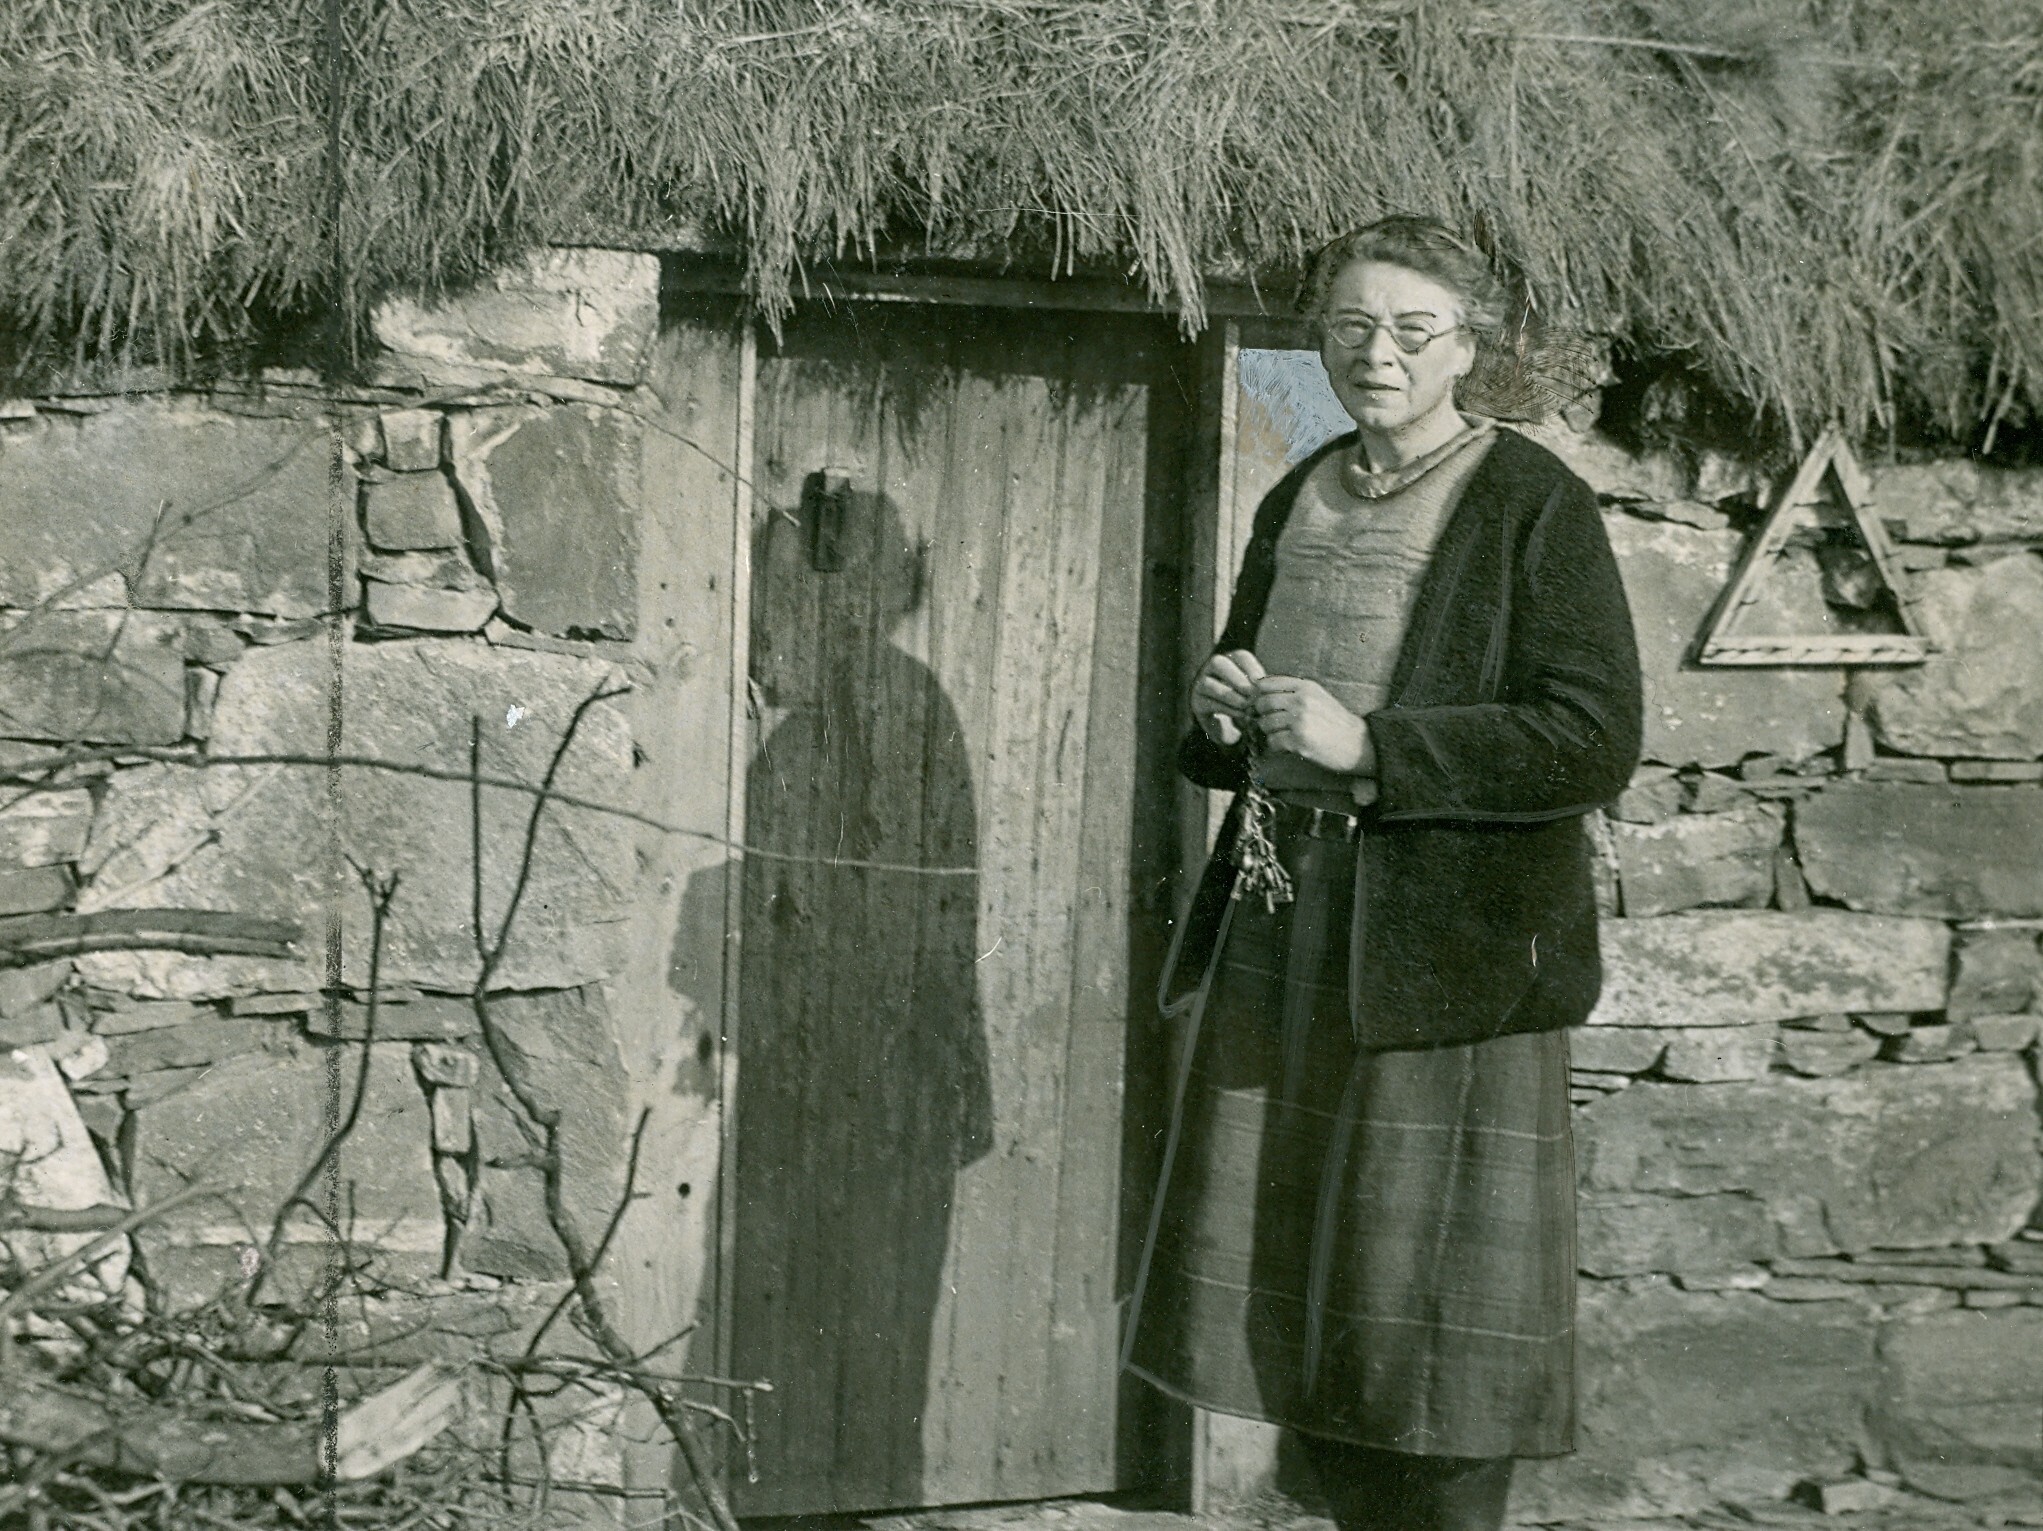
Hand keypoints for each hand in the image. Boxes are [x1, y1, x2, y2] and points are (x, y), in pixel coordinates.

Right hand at [1192, 649, 1265, 746]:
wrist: (1231, 726)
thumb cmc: (1248, 703)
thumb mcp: (1256, 692)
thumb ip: (1260, 687)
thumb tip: (1268, 687)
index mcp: (1230, 660)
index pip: (1240, 656)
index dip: (1252, 668)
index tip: (1261, 684)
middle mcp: (1211, 669)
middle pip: (1218, 663)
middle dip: (1237, 678)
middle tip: (1252, 693)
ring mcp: (1200, 685)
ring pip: (1209, 684)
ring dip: (1230, 695)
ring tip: (1247, 706)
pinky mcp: (1197, 703)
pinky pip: (1209, 703)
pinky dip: (1227, 709)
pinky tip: (1241, 715)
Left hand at [1252, 676, 1371, 773]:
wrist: (1357, 744)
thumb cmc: (1335, 722)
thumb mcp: (1317, 697)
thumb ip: (1293, 691)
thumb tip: (1259, 688)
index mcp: (1306, 687)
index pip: (1266, 683)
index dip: (1259, 695)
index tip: (1264, 705)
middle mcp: (1302, 701)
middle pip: (1262, 704)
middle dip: (1262, 715)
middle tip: (1271, 723)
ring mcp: (1300, 721)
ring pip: (1265, 724)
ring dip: (1269, 732)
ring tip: (1283, 735)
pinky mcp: (1299, 741)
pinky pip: (1272, 742)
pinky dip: (1276, 746)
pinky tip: (1288, 746)